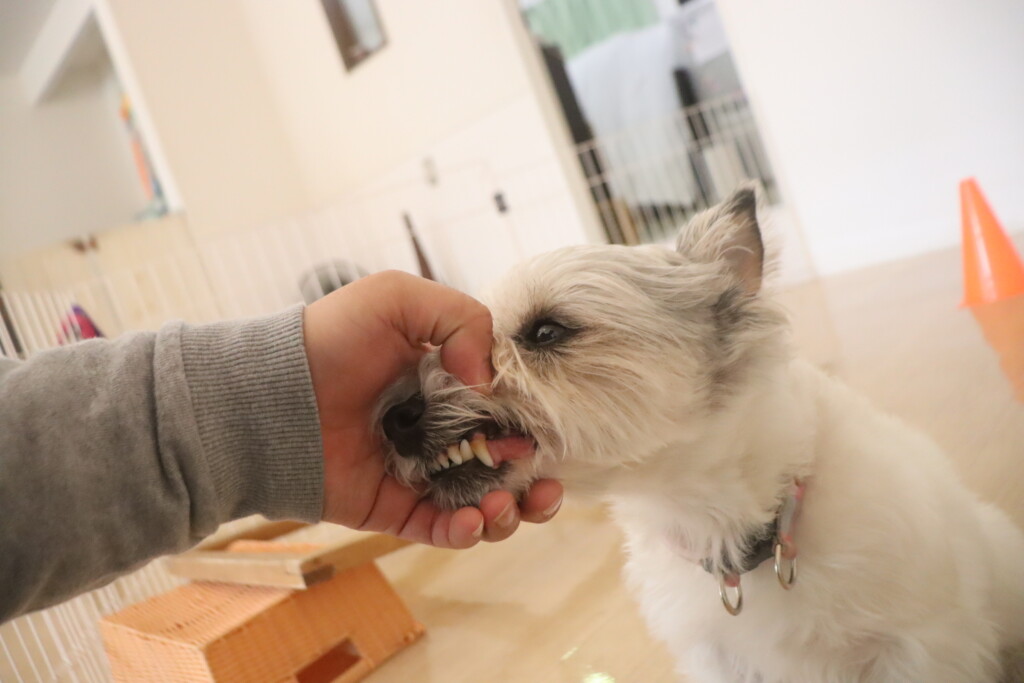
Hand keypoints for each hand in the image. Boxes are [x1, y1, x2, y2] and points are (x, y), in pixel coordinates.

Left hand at [303, 271, 562, 547]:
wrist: (270, 391)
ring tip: (501, 504)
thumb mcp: (398, 298)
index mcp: (449, 386)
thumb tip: (489, 381)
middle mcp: (440, 432)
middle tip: (541, 485)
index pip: (507, 413)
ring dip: (507, 512)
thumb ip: (462, 319)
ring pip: (482, 504)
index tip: (547, 437)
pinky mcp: (394, 507)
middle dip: (532, 482)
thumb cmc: (331, 337)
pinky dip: (466, 532)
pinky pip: (441, 529)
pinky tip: (475, 519)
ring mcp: (419, 472)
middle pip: (504, 465)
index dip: (533, 428)